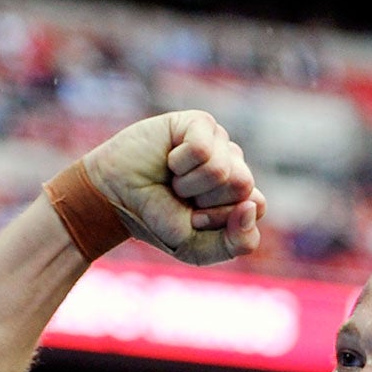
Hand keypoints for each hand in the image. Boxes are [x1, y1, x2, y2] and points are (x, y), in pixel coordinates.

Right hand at [81, 111, 264, 266]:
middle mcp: (235, 165)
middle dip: (207, 202)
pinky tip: (170, 160)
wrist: (115, 198)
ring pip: (225, 170)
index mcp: (242, 194)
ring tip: (174, 180)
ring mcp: (219, 142)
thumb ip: (238, 243)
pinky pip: (204, 149)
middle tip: (182, 197)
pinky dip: (180, 163)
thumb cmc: (159, 221)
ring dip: (191, 184)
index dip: (221, 219)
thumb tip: (252, 206)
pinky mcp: (200, 123)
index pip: (256, 206)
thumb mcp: (200, 248)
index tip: (195, 218)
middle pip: (244, 186)